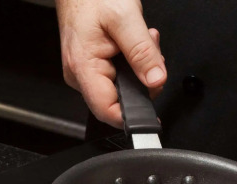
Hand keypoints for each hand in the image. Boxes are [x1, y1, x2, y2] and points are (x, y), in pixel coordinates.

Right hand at [56, 0, 166, 126]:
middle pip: (119, 99)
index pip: (108, 111)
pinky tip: (133, 43)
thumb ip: (142, 51)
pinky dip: (132, 60)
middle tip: (151, 54)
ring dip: (140, 67)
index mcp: (84, 67)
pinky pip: (117, 73)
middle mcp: (80, 74)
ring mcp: (85, 70)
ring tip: (143, 40)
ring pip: (121, 85)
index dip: (133, 115)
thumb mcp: (125, 17)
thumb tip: (156, 80)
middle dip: (143, 81)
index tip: (152, 110)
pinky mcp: (92, 63)